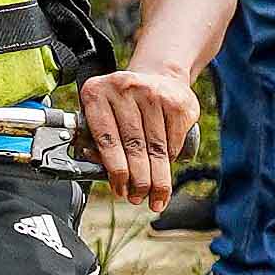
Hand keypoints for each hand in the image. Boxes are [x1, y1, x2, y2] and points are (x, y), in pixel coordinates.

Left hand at [74, 64, 193, 206]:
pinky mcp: (177, 102)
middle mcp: (124, 88)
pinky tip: (166, 172)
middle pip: (134, 146)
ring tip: (155, 197)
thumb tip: (105, 175)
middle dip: (138, 180)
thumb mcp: (103, 113)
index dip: (115, 170)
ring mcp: (153, 93)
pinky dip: (170, 162)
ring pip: (156, 148)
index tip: (120, 190)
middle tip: (138, 199)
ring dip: (157, 179)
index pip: (107, 140)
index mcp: (96, 93)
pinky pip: (173, 142)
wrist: (159, 75)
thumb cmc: (124, 104)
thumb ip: (97, 141)